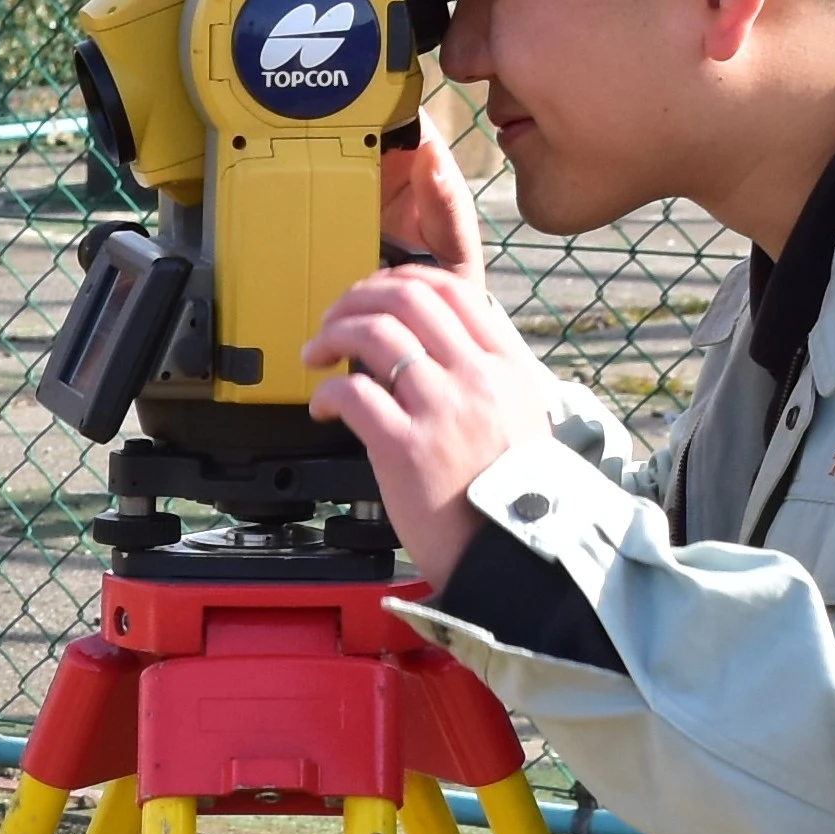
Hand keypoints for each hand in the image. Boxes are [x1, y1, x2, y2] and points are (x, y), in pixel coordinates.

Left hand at [307, 136, 556, 587]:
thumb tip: (434, 345)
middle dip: (356, 299)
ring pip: (376, 334)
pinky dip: (327, 392)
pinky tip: (321, 406)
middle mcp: (476, 377)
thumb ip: (485, 375)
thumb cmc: (510, 494)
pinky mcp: (405, 447)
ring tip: (315, 355)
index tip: (371, 296)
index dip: (399, 280)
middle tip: (332, 321)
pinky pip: (353, 394)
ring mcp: (441, 409)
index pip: (452, 289)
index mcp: (506, 365)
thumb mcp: (520, 416)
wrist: (512, 553)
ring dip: (332, 336)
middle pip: (407, 299)